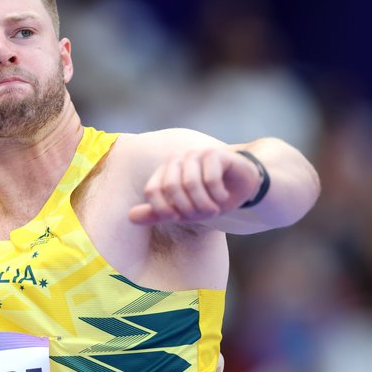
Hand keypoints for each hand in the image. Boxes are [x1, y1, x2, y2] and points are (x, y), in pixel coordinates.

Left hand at [128, 147, 261, 225]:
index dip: (163, 209)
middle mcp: (177, 159)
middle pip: (171, 188)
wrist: (242, 188)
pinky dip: (217, 195)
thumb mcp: (182, 211)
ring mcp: (195, 154)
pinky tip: (223, 196)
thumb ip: (157, 213)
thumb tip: (130, 217)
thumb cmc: (209, 198)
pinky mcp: (215, 153)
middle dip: (187, 208)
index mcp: (164, 172)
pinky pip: (210, 179)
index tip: (178, 218)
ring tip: (214, 209)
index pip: (152, 191)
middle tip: (202, 215)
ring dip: (204, 204)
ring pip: (191, 184)